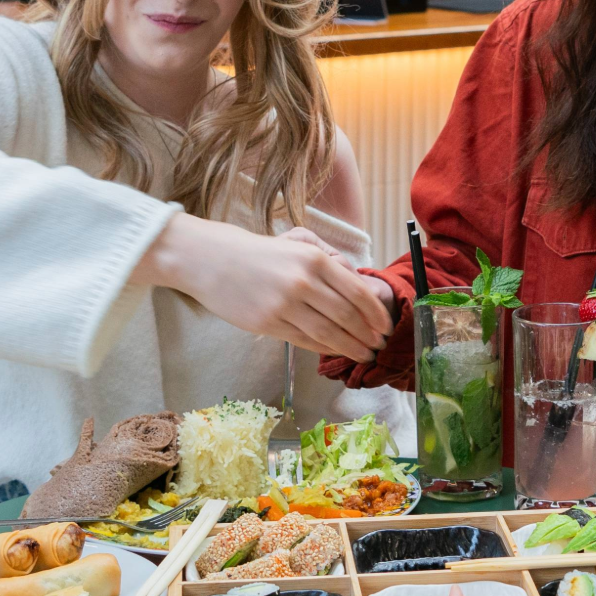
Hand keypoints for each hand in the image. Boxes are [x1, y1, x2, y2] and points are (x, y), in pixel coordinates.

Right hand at [135, 213, 394, 362]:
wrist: (210, 260)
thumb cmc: (258, 251)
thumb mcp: (298, 241)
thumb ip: (329, 257)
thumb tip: (354, 278)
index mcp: (315, 259)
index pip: (357, 292)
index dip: (375, 314)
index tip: (385, 326)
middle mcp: (303, 282)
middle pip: (347, 316)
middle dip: (368, 334)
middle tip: (379, 345)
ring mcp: (284, 305)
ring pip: (328, 333)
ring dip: (351, 347)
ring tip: (364, 354)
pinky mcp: (268, 324)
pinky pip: (305, 340)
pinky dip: (325, 348)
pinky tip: (337, 350)